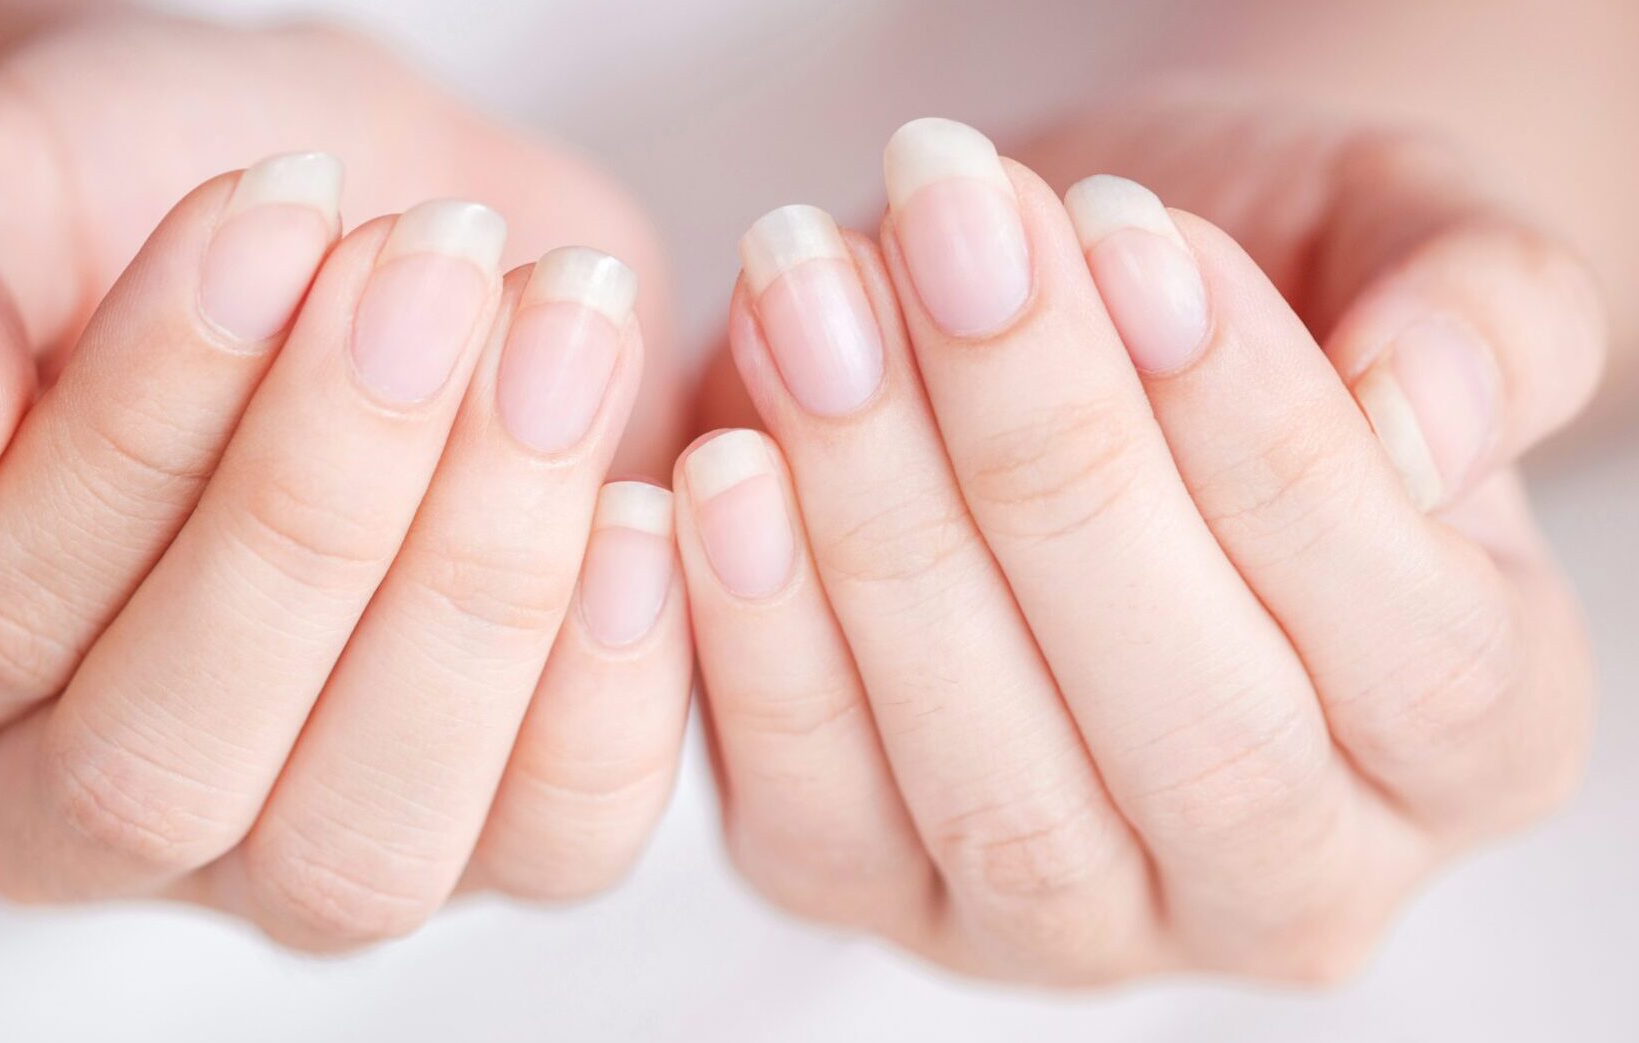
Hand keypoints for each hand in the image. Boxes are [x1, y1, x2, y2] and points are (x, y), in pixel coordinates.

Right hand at [0, 16, 691, 947]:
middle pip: (166, 765)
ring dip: (480, 583)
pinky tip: (644, 501)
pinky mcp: (474, 839)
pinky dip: (615, 683)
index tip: (276, 213)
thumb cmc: (140, 209)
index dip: (145, 421)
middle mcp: (56, 814)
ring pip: (361, 846)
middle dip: (324, 501)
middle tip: (431, 270)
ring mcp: (271, 860)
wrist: (338, 228)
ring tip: (553, 341)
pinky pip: (555, 842)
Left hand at [679, 110, 1602, 983]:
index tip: (1133, 241)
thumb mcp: (1395, 245)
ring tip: (813, 315)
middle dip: (1050, 462)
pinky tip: (720, 469)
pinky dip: (755, 644)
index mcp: (1479, 742)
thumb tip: (1423, 410)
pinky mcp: (872, 890)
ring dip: (883, 532)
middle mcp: (1289, 881)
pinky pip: (809, 810)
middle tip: (948, 241)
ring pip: (992, 786)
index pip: (1411, 648)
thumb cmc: (1230, 294)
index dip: (1265, 442)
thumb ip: (1481, 310)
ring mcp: (1071, 919)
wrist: (1047, 342)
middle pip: (1197, 736)